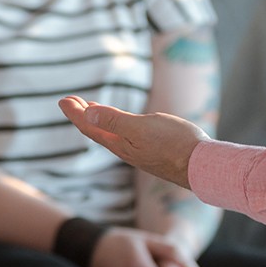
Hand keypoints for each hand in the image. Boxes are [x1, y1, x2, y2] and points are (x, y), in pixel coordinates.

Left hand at [59, 96, 208, 187]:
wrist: (202, 166)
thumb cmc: (174, 144)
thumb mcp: (141, 127)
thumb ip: (114, 120)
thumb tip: (86, 113)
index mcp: (120, 144)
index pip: (90, 127)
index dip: (75, 113)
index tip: (62, 99)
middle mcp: (126, 150)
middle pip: (97, 130)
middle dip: (82, 114)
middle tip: (70, 100)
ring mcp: (139, 152)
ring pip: (110, 134)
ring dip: (98, 120)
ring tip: (90, 108)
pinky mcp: (152, 152)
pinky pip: (124, 137)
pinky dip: (115, 126)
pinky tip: (122, 124)